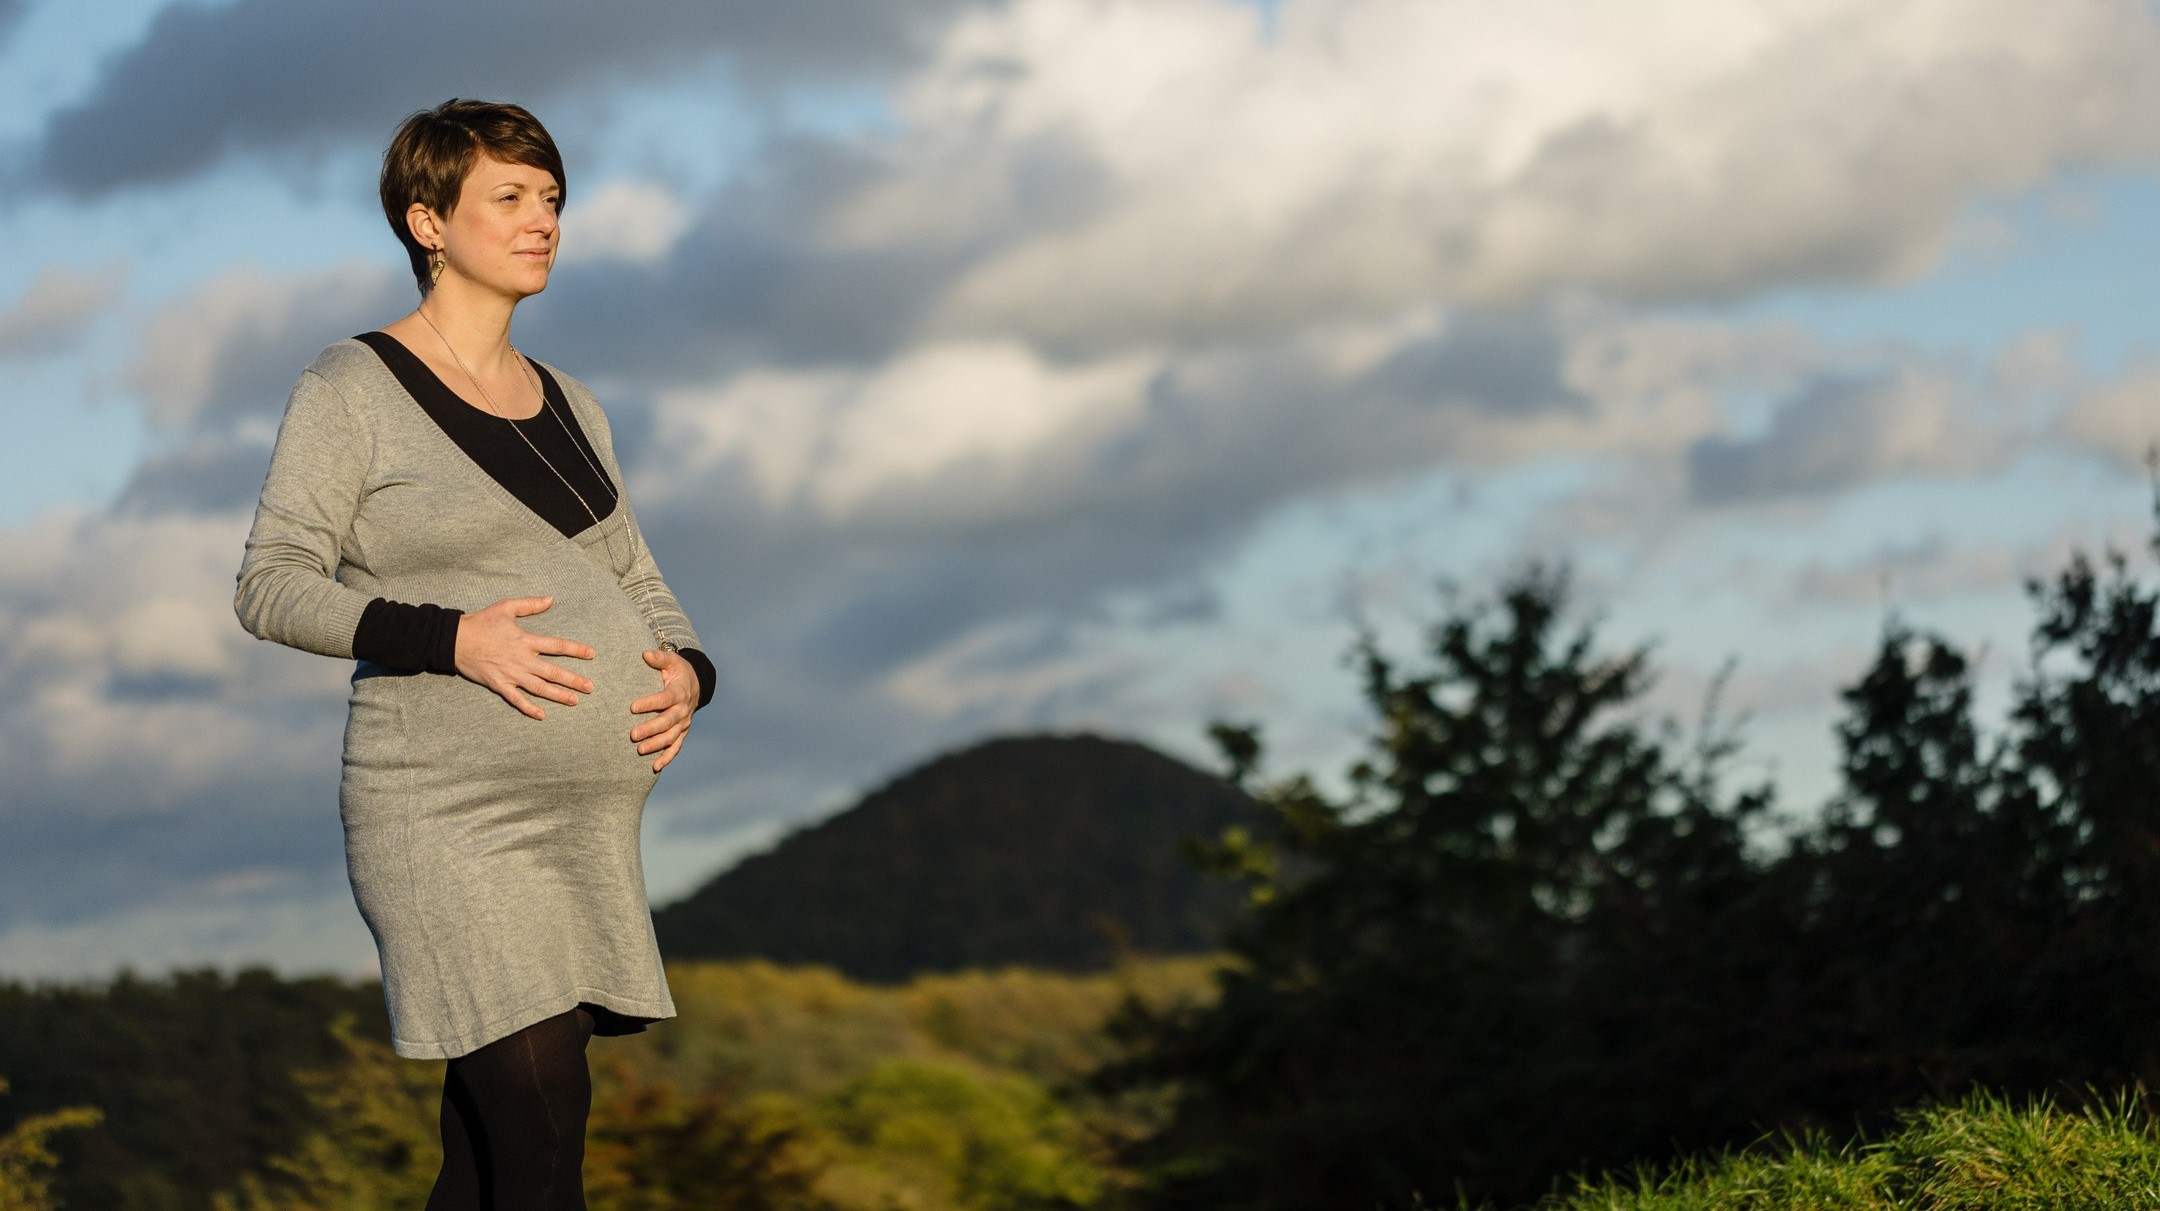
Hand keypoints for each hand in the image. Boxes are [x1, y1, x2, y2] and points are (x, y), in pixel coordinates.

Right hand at [453, 595, 594, 719]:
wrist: (455, 640)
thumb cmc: (481, 622)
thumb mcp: (506, 607)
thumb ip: (530, 604)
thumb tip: (551, 599)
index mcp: (525, 640)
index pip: (557, 646)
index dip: (576, 650)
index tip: (591, 654)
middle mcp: (522, 659)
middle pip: (553, 672)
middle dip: (573, 680)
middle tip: (590, 687)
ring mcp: (511, 674)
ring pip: (539, 688)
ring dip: (558, 695)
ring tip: (575, 701)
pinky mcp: (499, 685)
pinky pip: (516, 699)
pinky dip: (529, 708)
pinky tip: (542, 715)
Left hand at [629, 648, 698, 772]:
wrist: (695, 684)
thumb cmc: (678, 672)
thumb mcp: (672, 661)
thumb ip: (659, 658)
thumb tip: (645, 654)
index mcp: (680, 692)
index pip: (665, 699)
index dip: (650, 703)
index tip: (632, 707)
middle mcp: (683, 710)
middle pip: (668, 722)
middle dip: (651, 729)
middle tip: (633, 735)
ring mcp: (683, 723)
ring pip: (671, 737)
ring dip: (656, 745)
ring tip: (640, 750)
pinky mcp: (682, 732)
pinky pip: (676, 747)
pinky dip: (667, 757)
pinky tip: (655, 767)